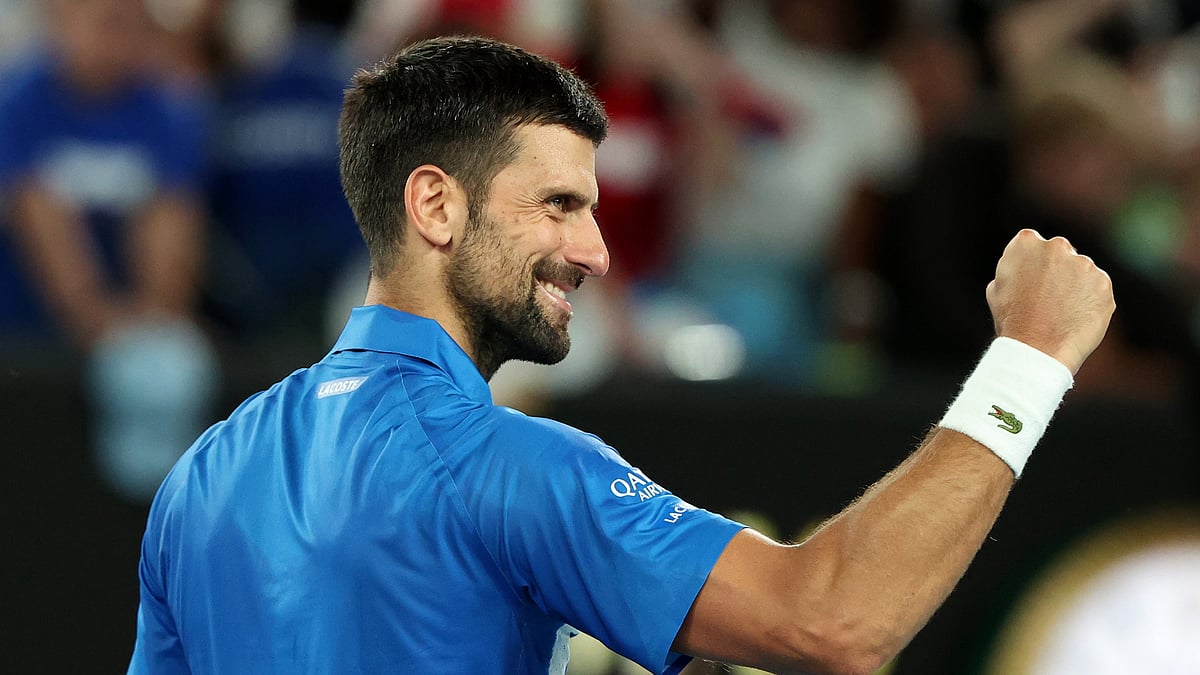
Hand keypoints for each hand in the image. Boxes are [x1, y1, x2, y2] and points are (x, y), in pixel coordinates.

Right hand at [986, 229, 1114, 373]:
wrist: (1038, 348)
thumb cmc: (1012, 321)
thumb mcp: (998, 288)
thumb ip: (1015, 269)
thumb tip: (1025, 268)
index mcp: (1025, 243)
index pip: (1032, 243)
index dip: (1032, 264)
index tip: (1032, 280)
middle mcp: (1056, 246)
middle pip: (1061, 253)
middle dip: (1057, 270)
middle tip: (1049, 298)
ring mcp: (1083, 263)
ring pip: (1081, 271)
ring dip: (1075, 286)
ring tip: (1062, 313)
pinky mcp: (1104, 282)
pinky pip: (1098, 289)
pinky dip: (1091, 301)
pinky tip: (1076, 318)